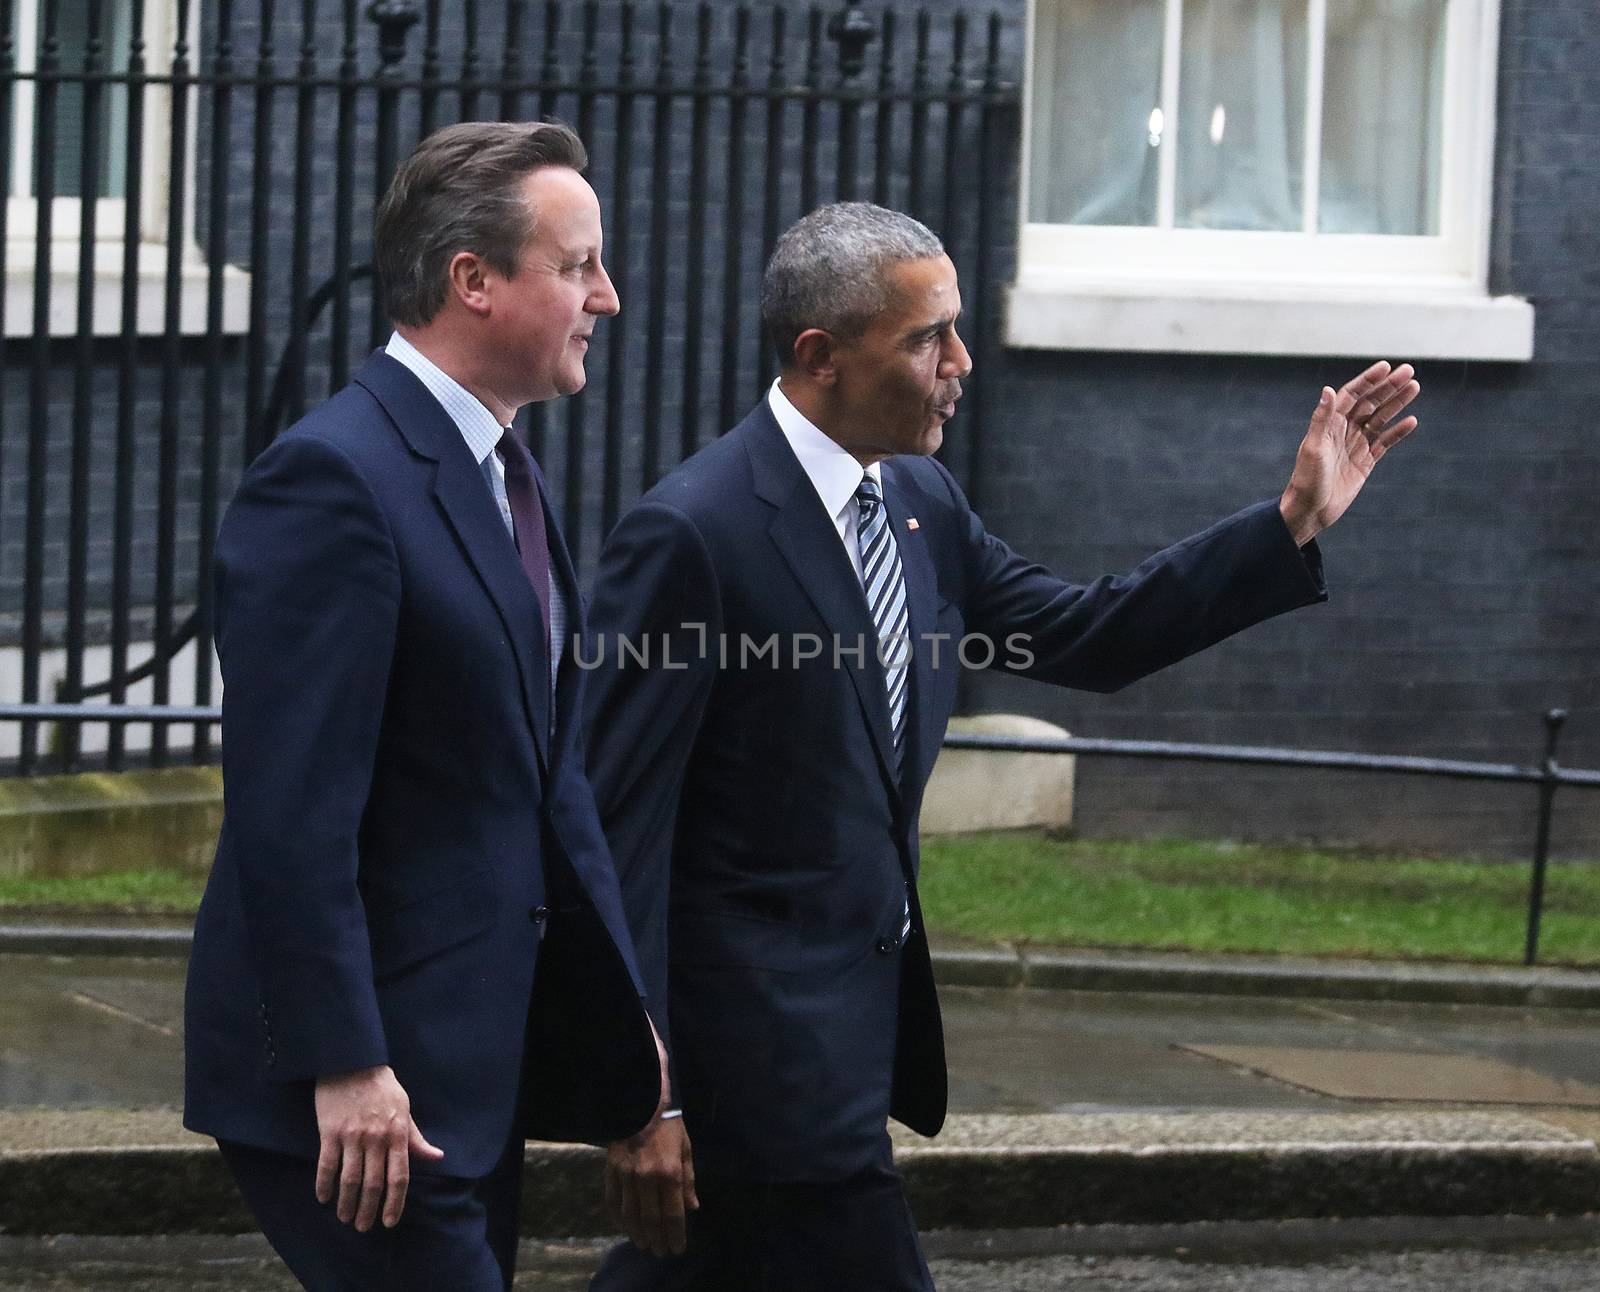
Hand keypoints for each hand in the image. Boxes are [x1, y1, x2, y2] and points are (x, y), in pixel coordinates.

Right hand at [313, 1064, 444, 1231]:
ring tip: (345, 1217)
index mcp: (397, 1133)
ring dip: (347, 1203)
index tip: (389, 1222)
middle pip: (374, 1184)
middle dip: (369, 1210)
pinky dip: (324, 1185)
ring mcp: (352, 1136)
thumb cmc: (382, 1086)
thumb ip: (416, 1137)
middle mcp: (376, 1138)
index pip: (399, 1177)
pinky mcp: (330, 1132)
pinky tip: (324, 1198)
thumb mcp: (405, 1108)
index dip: (395, 1203)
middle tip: (363, 1227)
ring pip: (350, 1179)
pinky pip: (326, 1165)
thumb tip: (437, 1156)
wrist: (353, 1062)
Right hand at [604, 1112, 699, 1257]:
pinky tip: (624, 1225)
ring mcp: (626, 1175)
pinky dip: (618, 1217)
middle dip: (657, 1239)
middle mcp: (647, 1179)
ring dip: (637, 1233)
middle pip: (651, 1219)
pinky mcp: (611, 1170)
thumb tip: (692, 1207)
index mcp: (669, 1172)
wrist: (638, 1100)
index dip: (676, 1235)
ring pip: (630, 1214)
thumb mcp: (685, 1149)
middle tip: (660, 1251)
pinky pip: (613, 1200)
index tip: (677, 1249)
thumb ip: (688, 1181)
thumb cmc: (668, 1124)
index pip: (673, 1214)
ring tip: (644, 1244)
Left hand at [1279, 359, 1419, 545]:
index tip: (1386, 367)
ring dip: (1396, 403)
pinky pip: (1384, 443)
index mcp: (1329, 424)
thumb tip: (1328, 390)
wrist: (1310, 510)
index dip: (1368, 380)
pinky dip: (1397, 432)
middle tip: (1410, 371)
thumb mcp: (1313, 448)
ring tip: (1415, 387)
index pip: (1352, 395)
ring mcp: (1355, 446)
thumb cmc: (1306, 480)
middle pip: (1370, 403)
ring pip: (1380, 419)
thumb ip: (1322, 419)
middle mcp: (1343, 431)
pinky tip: (1411, 421)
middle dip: (1389, 386)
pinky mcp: (1364, 462)